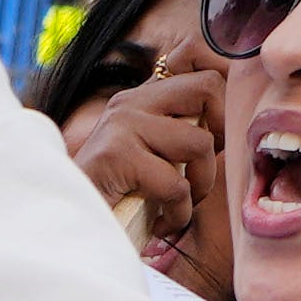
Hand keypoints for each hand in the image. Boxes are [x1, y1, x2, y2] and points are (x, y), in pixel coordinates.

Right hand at [67, 59, 227, 258]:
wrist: (68, 229)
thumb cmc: (120, 202)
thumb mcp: (155, 159)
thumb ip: (182, 136)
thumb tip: (232, 129)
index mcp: (142, 99)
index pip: (201, 72)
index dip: (221, 112)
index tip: (208, 151)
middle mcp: (131, 102)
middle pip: (208, 88)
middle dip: (219, 135)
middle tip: (200, 172)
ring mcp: (122, 124)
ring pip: (199, 143)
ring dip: (199, 186)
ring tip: (176, 206)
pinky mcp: (115, 154)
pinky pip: (176, 184)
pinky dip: (177, 213)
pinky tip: (158, 223)